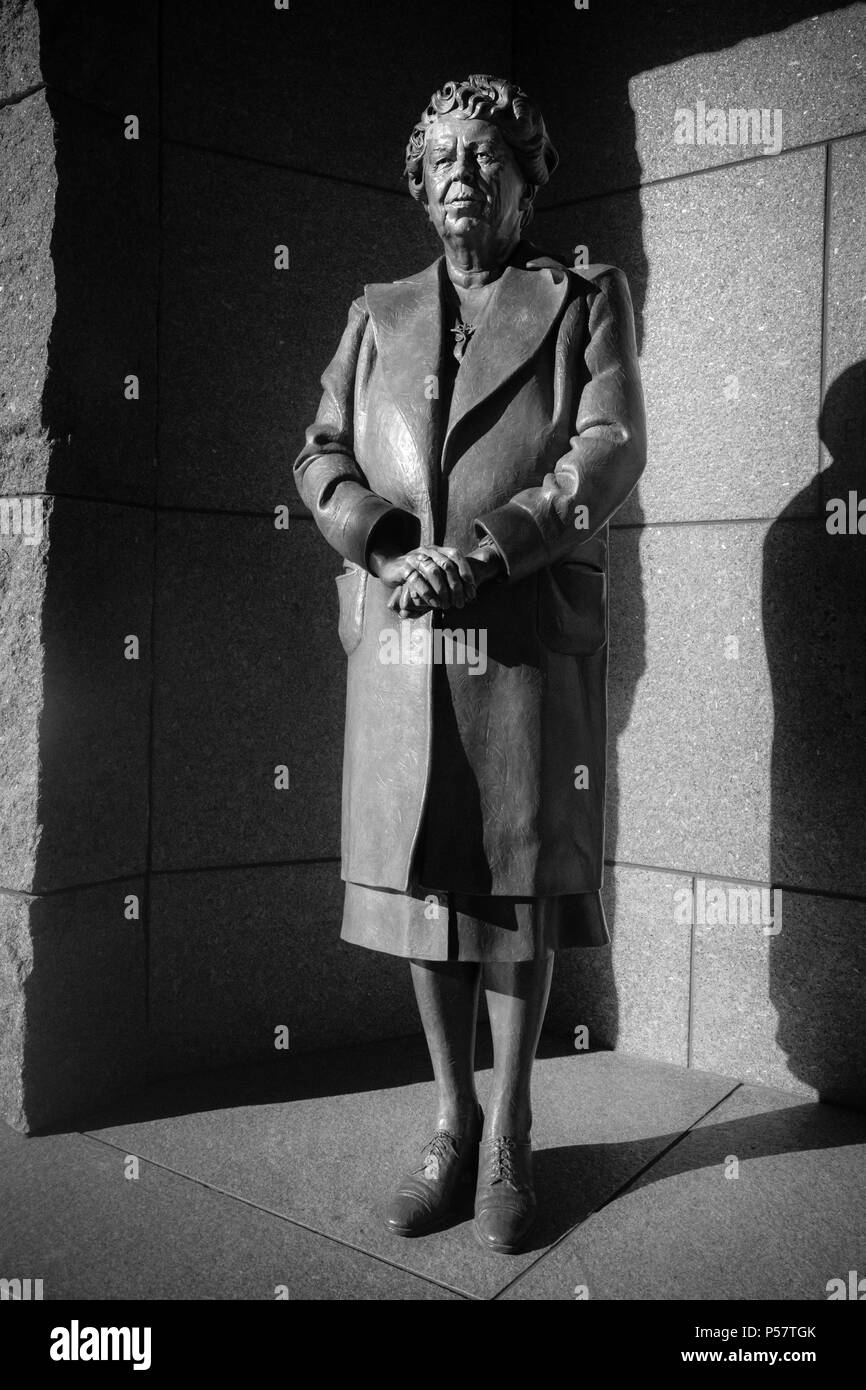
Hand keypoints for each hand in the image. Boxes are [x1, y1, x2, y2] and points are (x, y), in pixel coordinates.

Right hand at [388, 543, 503, 617]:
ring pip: (433, 571)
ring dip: (442, 590)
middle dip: (456, 586)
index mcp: (437, 550)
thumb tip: (471, 590)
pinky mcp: (403, 568)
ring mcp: (414, 558)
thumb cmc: (417, 572)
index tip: (472, 589)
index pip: (456, 555)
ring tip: (447, 605)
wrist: (390, 566)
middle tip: (461, 603)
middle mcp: (427, 551)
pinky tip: (434, 604)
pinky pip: (417, 579)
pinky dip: (427, 593)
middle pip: (446, 565)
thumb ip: (449, 575)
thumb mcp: (434, 569)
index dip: (466, 571)